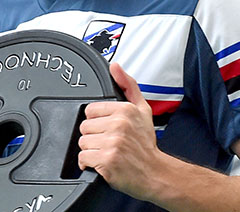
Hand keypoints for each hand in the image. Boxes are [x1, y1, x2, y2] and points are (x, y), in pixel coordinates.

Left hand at [78, 63, 162, 200]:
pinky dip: (89, 164)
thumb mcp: (142, 109)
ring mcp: (112, 143)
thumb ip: (128, 84)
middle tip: (108, 142)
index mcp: (124, 109)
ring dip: (91, 150)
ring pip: (83, 143)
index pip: (90, 110)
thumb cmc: (146, 143)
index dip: (97, 121)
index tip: (107, 128)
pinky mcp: (106, 161)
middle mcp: (118, 124)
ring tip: (107, 152)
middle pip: (84, 127)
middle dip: (94, 136)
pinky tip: (103, 163)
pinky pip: (83, 158)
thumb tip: (115, 66)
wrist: (156, 173)